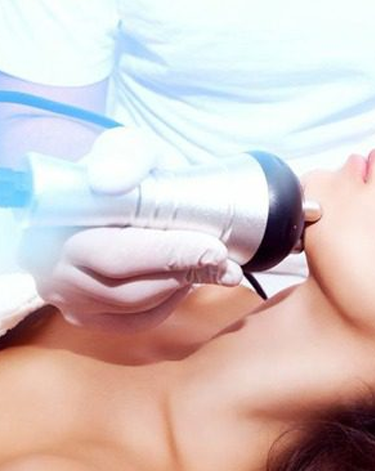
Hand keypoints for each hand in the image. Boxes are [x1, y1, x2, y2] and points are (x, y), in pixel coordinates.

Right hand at [18, 127, 242, 330]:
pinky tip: (182, 280)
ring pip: (135, 308)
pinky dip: (167, 303)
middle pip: (128, 289)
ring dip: (181, 286)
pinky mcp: (84, 317)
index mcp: (57, 220)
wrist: (114, 198)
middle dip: (185, 273)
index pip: (115, 252)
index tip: (214, 249)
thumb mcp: (131, 148)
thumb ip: (125, 156)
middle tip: (225, 263)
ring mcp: (65, 295)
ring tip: (211, 264)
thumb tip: (108, 182)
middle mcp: (52, 264)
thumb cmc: (127, 173)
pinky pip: (134, 322)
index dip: (169, 254)